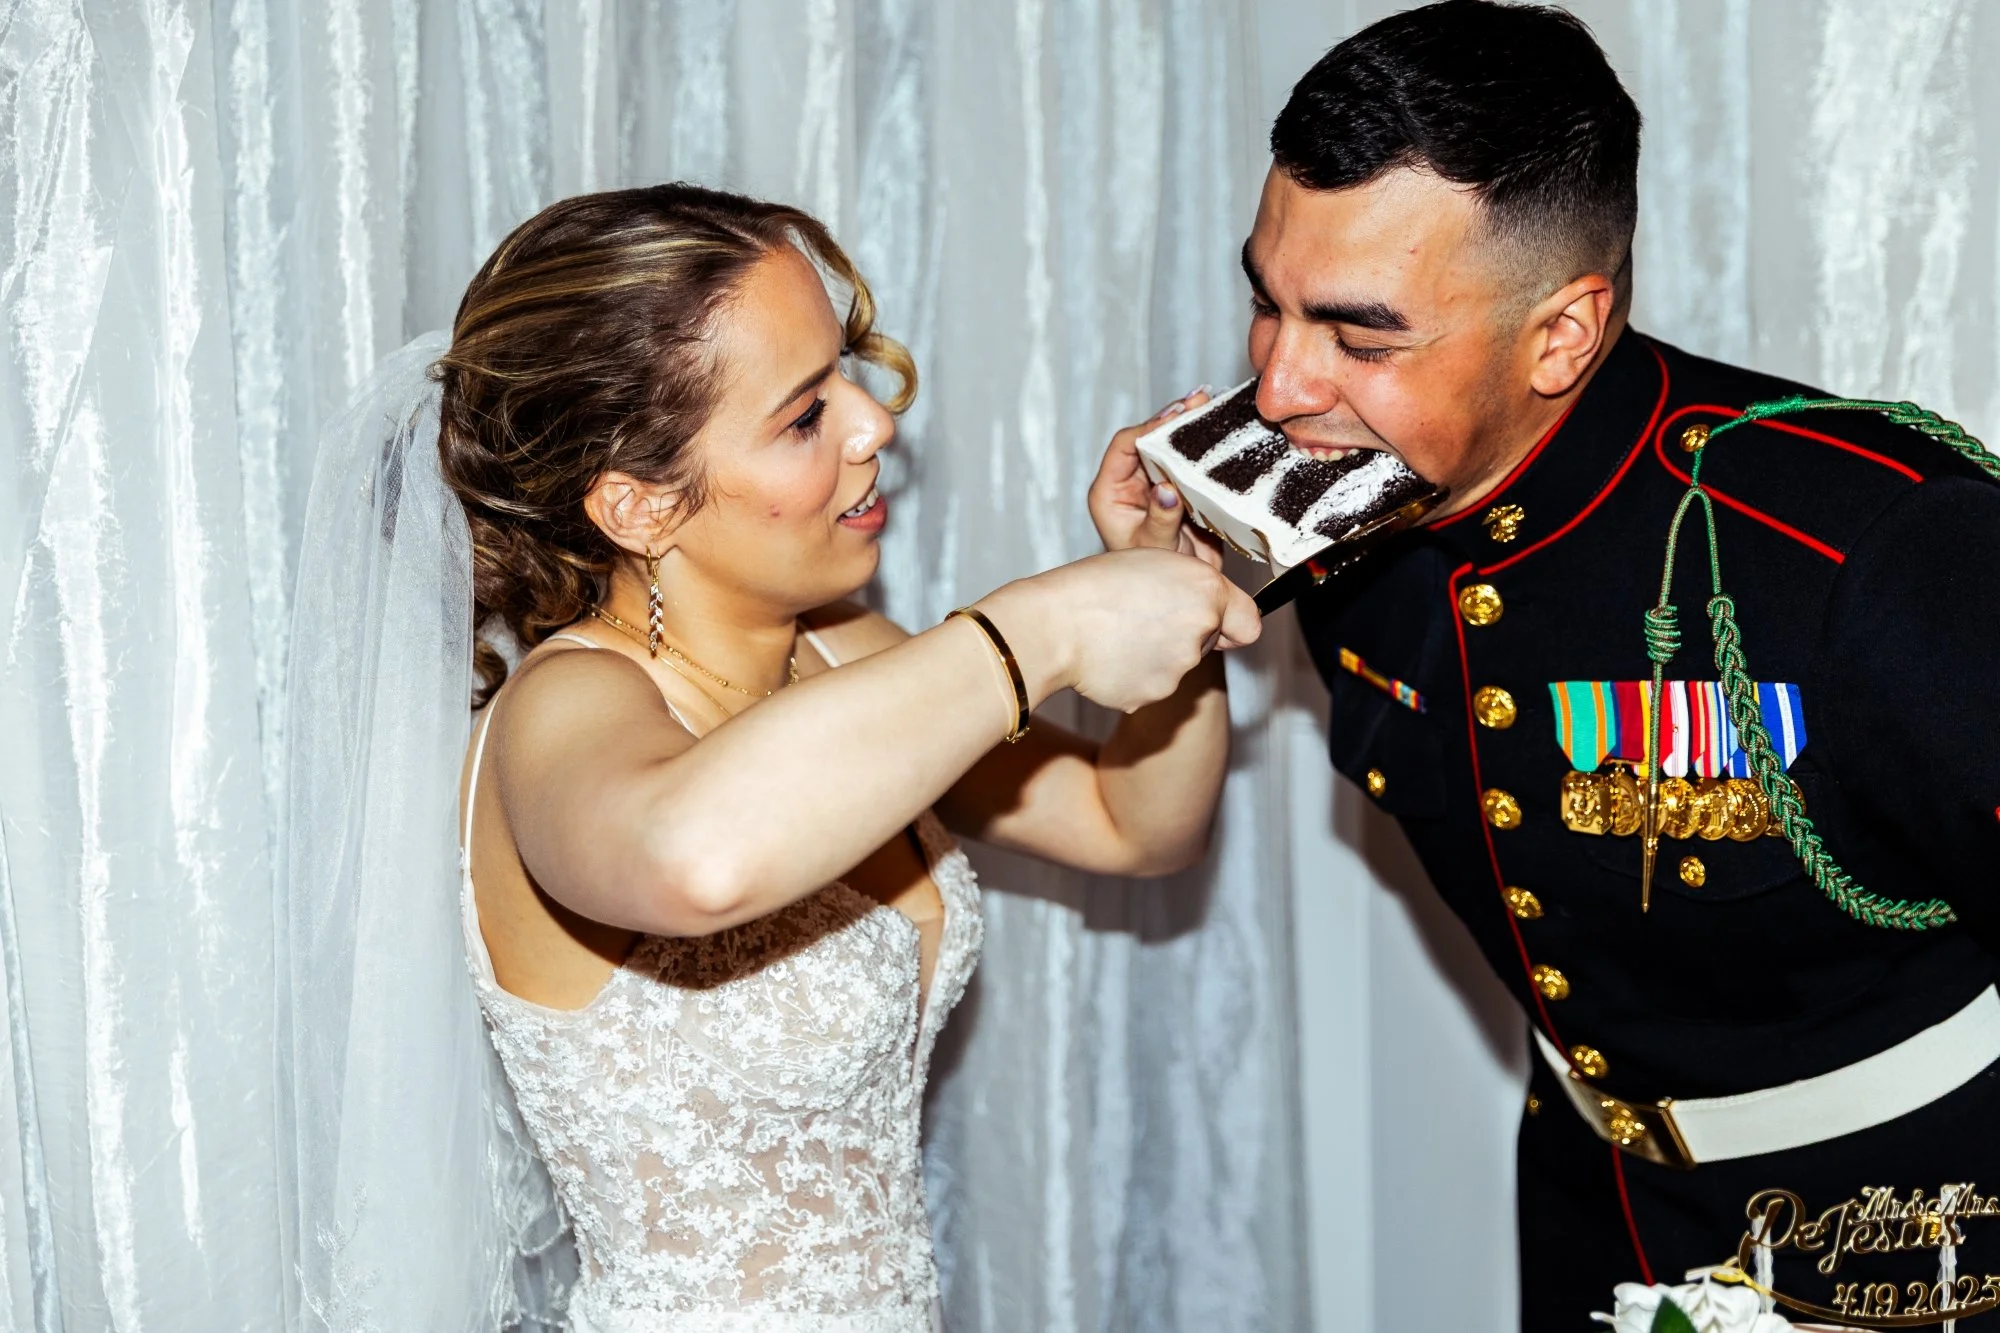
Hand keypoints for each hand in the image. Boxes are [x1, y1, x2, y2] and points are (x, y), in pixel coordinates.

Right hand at [984, 548, 1259, 713]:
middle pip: (1209, 642)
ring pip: (1178, 664)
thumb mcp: (1151, 561)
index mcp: (1206, 590)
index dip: (1231, 621)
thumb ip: (1192, 586)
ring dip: (1157, 653)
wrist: (1052, 625)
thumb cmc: (1092, 586)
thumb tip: (1210, 609)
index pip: (1249, 622)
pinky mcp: (1153, 695)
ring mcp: (1179, 669)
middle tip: (1141, 615)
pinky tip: (1109, 656)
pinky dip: (1134, 675)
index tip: (1216, 620)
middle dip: (1184, 632)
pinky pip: (1151, 685)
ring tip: (1117, 633)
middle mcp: (1201, 631)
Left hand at [1088, 388, 1223, 569]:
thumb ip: (1159, 519)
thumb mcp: (1152, 549)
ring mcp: (1157, 484)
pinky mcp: (1180, 488)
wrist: (1182, 595)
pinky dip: (1206, 447)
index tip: (1174, 418)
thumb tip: (1166, 489)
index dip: (1149, 427)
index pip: (1124, 446)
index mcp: (1110, 492)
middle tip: (1198, 400)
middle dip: (1174, 419)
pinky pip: (1191, 462)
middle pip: (1149, 439)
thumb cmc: (1151, 578)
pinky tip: (1222, 429)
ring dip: (1191, 427)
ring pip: (1171, 447)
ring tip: (1210, 404)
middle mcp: (1130, 483)